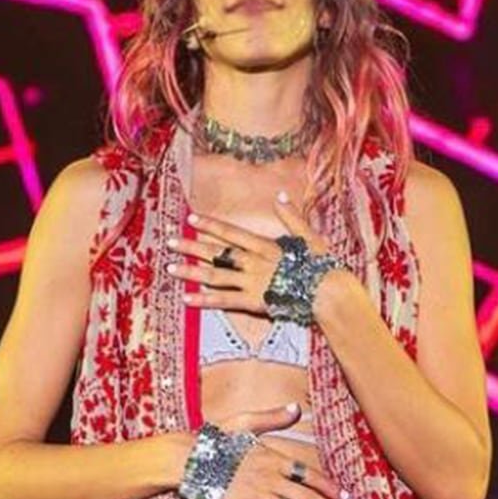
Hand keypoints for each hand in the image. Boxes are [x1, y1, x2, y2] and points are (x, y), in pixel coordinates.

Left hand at [163, 192, 335, 313]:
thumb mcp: (309, 236)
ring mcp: (252, 282)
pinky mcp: (254, 302)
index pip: (232, 233)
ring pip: (216, 275)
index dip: (210, 225)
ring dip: (191, 272)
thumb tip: (280, 196)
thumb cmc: (322, 265)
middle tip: (168, 241)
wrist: (329, 293)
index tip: (191, 219)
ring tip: (170, 269)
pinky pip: (224, 301)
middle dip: (191, 246)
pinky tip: (186, 299)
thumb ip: (292, 217)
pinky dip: (204, 300)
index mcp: (265, 245)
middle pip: (217, 252)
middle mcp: (254, 262)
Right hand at [214, 402, 354, 498]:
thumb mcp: (244, 421)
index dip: (328, 486)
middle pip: (306, 496)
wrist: (185, 458)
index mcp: (272, 458)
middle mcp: (269, 478)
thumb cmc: (213, 439)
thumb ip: (272, 418)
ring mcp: (255, 496)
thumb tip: (296, 408)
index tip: (344, 496)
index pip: (308, 474)